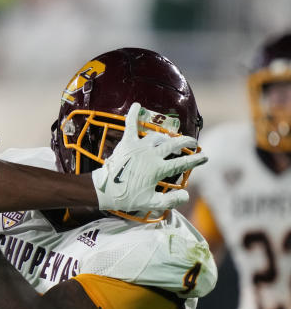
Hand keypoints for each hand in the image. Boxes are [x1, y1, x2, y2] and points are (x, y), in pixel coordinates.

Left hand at [93, 102, 207, 211]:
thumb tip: (186, 194)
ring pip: (157, 137)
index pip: (183, 163)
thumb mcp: (150, 203)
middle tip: (193, 142)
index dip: (196, 160)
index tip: (205, 157)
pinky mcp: (126, 143)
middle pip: (174, 144)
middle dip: (186, 142)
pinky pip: (130, 126)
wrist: (103, 190)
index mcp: (158, 169)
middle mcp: (151, 155)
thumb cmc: (127, 198)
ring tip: (172, 138)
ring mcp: (138, 147)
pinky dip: (133, 115)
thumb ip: (170, 201)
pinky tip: (136, 105)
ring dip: (166, 137)